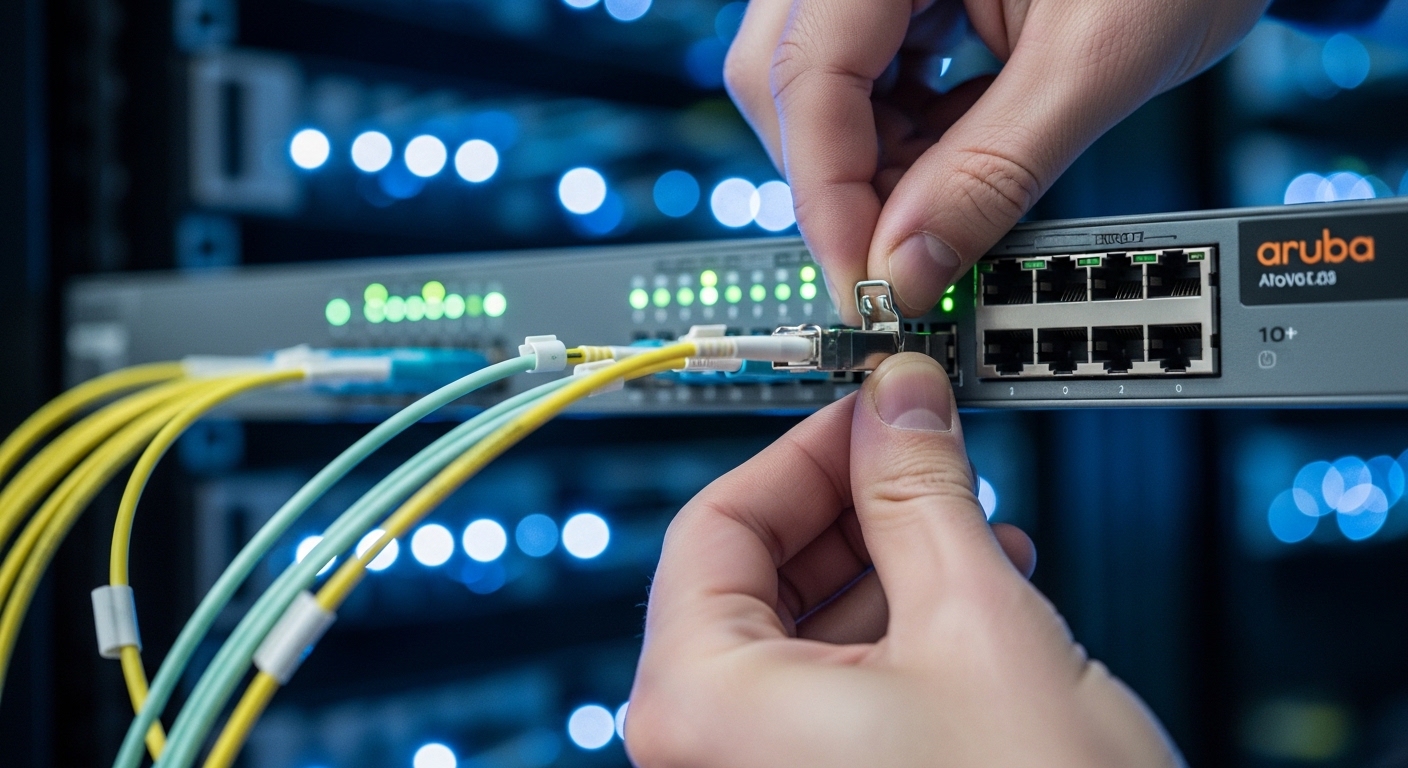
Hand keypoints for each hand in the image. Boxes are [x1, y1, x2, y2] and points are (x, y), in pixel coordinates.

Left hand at [625, 354, 1179, 766]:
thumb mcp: (976, 622)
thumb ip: (920, 490)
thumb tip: (897, 407)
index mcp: (702, 708)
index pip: (714, 528)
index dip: (798, 452)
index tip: (862, 412)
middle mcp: (710, 759)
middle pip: (753, 581)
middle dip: (849, 509)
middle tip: (919, 456)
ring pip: (801, 637)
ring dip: (885, 567)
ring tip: (970, 526)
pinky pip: (831, 696)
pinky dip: (895, 637)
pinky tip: (972, 600)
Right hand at [726, 0, 1266, 320]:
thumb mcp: (1099, 59)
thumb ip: (995, 171)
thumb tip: (907, 268)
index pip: (805, 72)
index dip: (826, 192)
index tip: (863, 279)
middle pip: (785, 77)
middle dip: (842, 179)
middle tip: (905, 254)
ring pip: (813, 82)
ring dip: (870, 160)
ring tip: (950, 195)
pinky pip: (860, 69)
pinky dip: (897, 129)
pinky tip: (955, 148)